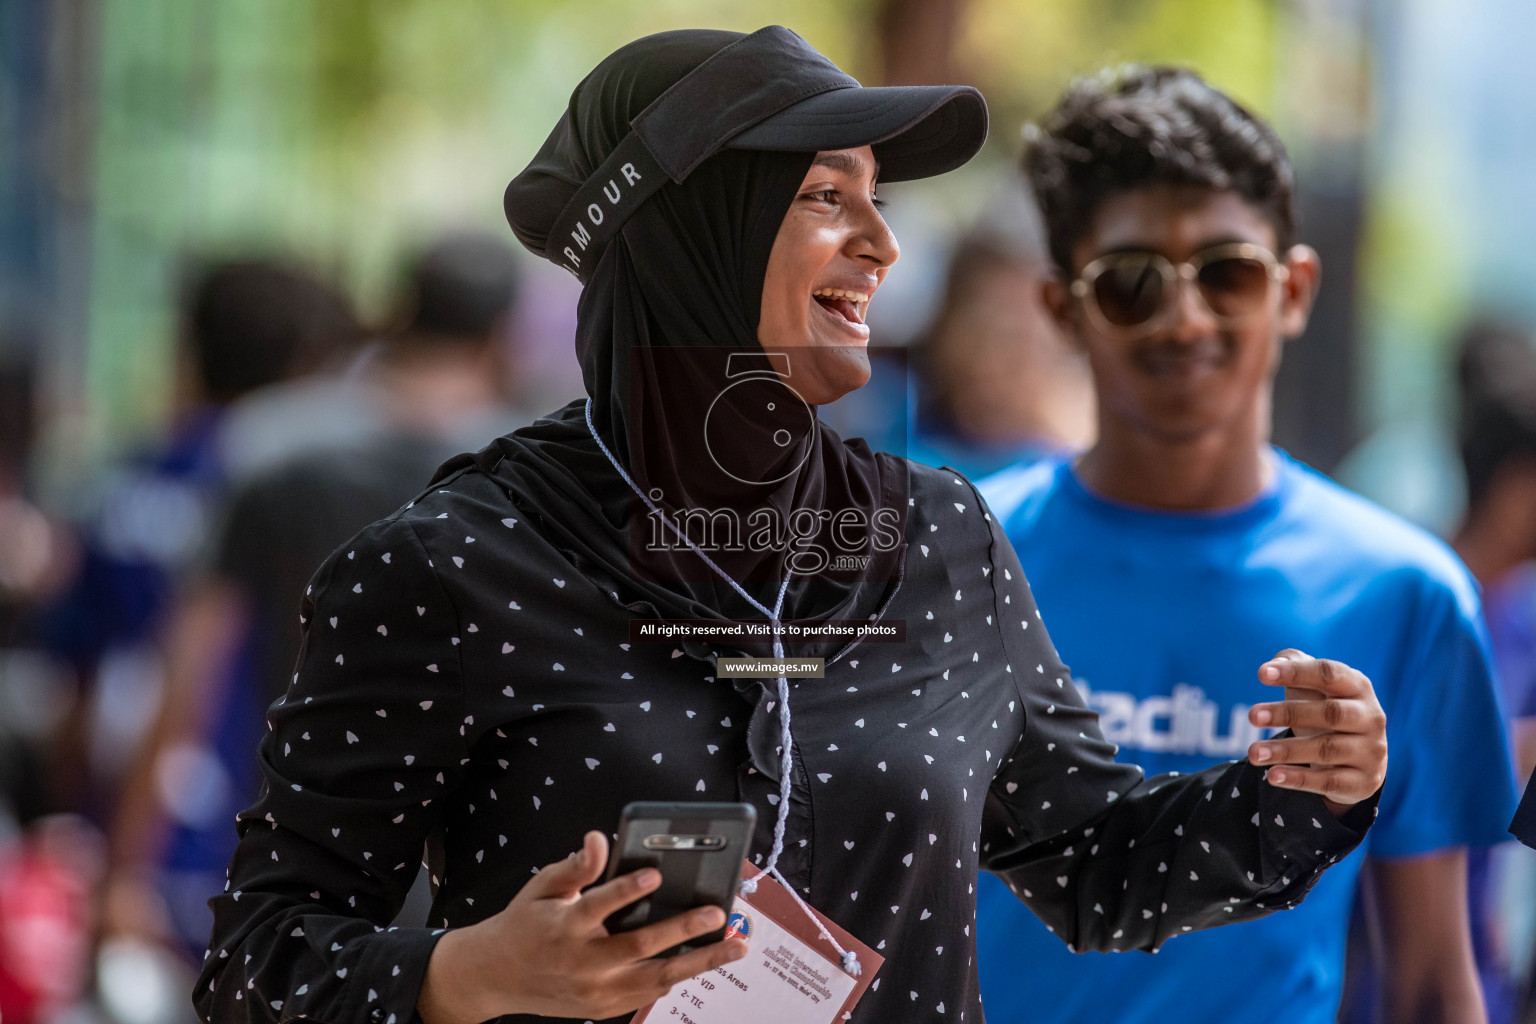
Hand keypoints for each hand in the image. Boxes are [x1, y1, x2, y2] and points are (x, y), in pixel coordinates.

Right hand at [417, 830, 748, 1023]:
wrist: (494, 977)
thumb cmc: (523, 925)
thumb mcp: (541, 888)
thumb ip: (574, 866)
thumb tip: (597, 838)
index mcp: (564, 925)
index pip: (599, 905)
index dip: (627, 890)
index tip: (654, 873)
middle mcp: (582, 961)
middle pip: (638, 946)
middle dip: (681, 930)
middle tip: (716, 914)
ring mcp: (595, 991)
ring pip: (655, 978)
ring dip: (700, 962)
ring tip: (735, 947)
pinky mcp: (603, 1008)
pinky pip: (648, 994)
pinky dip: (677, 976)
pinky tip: (705, 960)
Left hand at [1246, 650, 1387, 815]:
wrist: (1360, 758)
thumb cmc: (1326, 709)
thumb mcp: (1314, 686)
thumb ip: (1295, 665)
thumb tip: (1275, 664)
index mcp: (1357, 686)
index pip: (1328, 674)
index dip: (1296, 672)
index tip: (1261, 674)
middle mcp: (1370, 717)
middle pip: (1330, 713)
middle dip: (1288, 713)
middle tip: (1252, 715)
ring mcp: (1370, 751)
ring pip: (1327, 749)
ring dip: (1286, 751)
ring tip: (1253, 753)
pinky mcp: (1363, 782)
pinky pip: (1329, 781)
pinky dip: (1299, 779)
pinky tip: (1272, 776)